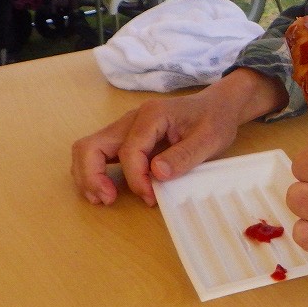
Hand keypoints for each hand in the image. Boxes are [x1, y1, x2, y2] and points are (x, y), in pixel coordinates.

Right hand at [72, 69, 286, 206]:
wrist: (218, 106)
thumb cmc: (215, 120)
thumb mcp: (210, 139)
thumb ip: (184, 155)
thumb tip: (156, 173)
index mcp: (152, 115)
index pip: (129, 150)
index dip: (135, 178)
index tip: (151, 197)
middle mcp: (132, 119)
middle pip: (92, 145)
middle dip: (92, 176)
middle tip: (108, 199)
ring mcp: (126, 127)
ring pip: (89, 148)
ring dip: (88, 175)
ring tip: (103, 198)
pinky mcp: (127, 137)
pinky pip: (99, 153)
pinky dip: (95, 171)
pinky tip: (106, 189)